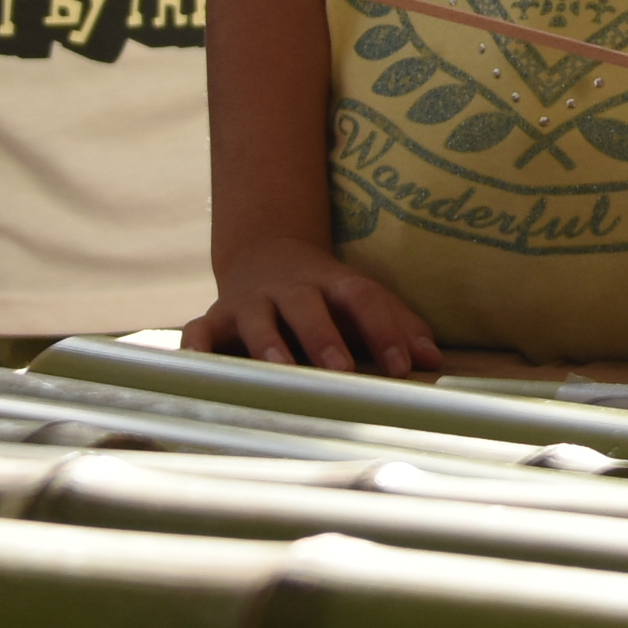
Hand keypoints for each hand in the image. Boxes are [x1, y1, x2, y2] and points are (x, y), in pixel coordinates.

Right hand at [189, 243, 443, 374]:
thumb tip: (433, 359)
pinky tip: (196, 367)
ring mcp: (250, 304)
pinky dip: (195, 347)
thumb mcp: (361, 300)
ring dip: (267, 343)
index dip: (384, 329)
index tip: (402, 367)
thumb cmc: (326, 296)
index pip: (363, 299)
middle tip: (340, 370)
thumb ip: (397, 325)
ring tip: (279, 368)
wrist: (266, 257)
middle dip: (322, 336)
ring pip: (256, 319)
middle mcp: (290, 290)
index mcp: (334, 284)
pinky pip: (199, 332)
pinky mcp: (215, 321)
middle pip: (306, 306)